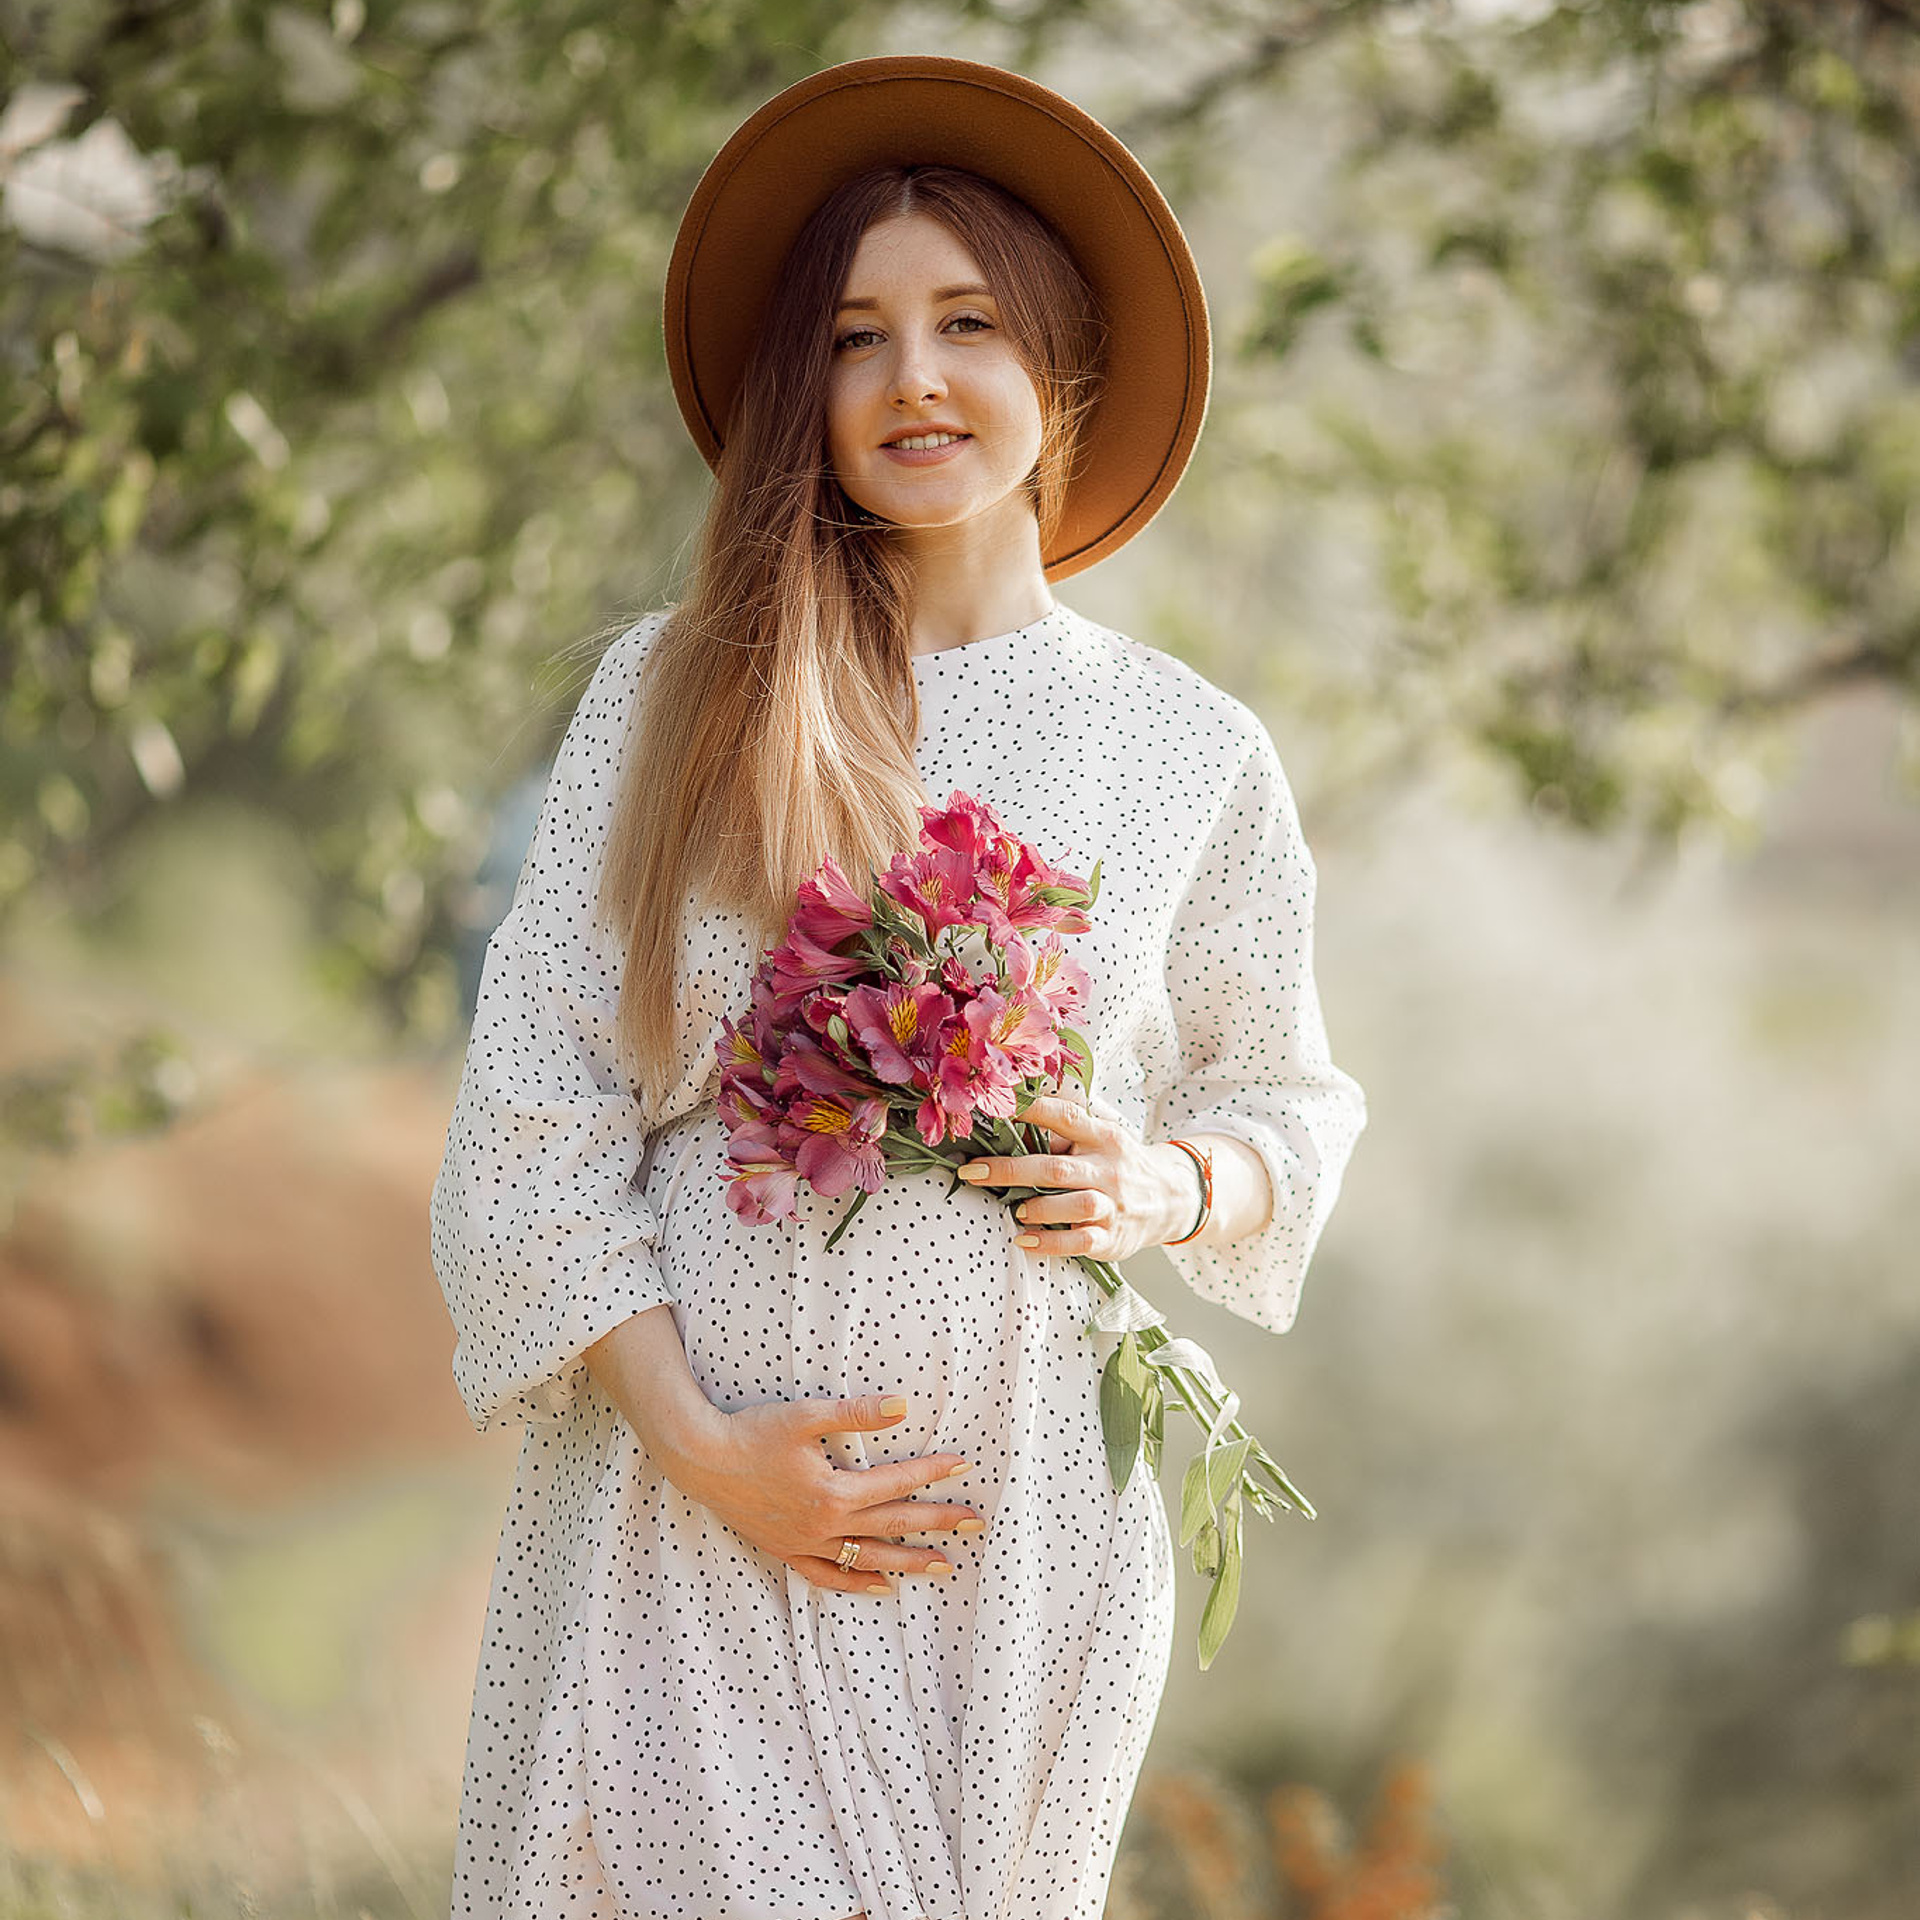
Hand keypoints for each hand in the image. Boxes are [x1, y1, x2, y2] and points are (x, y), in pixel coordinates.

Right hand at [653, 1393, 982, 1594]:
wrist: (700, 1459)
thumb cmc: (752, 1432)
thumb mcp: (805, 1414)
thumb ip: (856, 1412)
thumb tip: (902, 1406)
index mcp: (833, 1491)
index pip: (896, 1482)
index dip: (932, 1472)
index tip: (964, 1465)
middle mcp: (824, 1524)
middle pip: (893, 1524)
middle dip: (938, 1522)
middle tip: (976, 1523)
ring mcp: (806, 1543)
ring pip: (869, 1558)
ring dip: (910, 1561)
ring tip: (945, 1565)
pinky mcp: (787, 1551)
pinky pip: (830, 1576)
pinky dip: (859, 1583)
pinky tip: (884, 1587)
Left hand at [957, 1089, 1193, 1261]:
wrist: (1172, 1198)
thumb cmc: (1119, 1164)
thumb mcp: (1102, 1137)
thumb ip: (1066, 1131)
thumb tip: (1013, 1121)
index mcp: (1103, 1137)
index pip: (1065, 1117)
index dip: (1031, 1111)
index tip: (995, 1109)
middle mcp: (1108, 1169)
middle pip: (1056, 1168)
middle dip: (1010, 1169)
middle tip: (973, 1171)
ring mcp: (1113, 1205)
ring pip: (1074, 1205)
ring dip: (1038, 1207)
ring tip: (1015, 1209)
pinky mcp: (1112, 1238)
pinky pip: (1079, 1241)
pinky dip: (1049, 1242)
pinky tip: (1025, 1239)